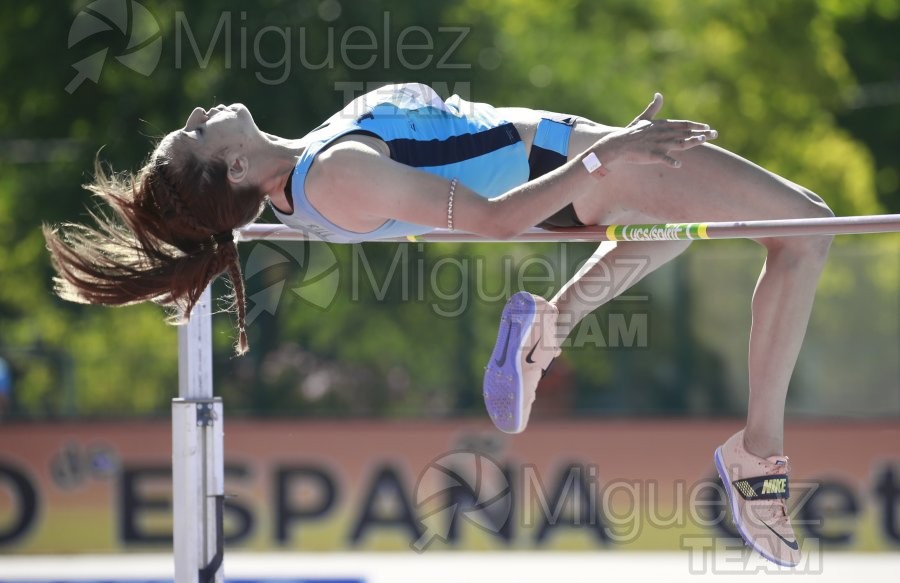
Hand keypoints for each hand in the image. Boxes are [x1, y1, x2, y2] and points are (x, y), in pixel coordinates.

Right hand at [594, 93, 717, 168]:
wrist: (618, 143)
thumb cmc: (631, 132)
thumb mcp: (643, 119)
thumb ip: (653, 107)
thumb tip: (658, 94)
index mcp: (662, 125)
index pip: (683, 124)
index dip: (696, 125)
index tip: (707, 127)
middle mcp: (662, 133)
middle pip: (685, 133)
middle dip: (701, 133)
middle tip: (715, 134)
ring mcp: (657, 144)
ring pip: (677, 143)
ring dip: (690, 142)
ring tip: (702, 141)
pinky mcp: (651, 154)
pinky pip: (663, 158)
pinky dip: (670, 161)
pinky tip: (678, 164)